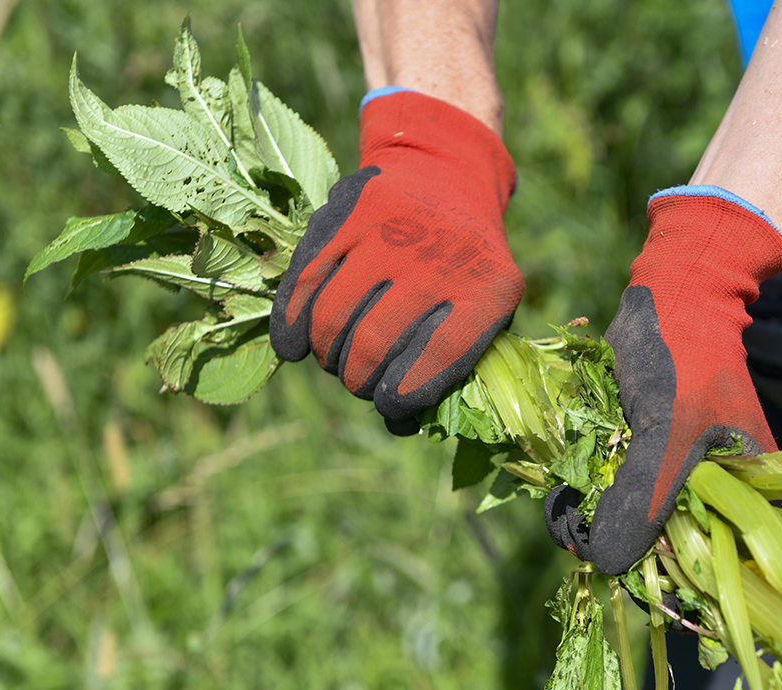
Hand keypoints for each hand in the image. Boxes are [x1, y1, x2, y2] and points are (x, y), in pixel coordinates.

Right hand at [269, 89, 521, 432]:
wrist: (447, 171)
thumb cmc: (466, 261)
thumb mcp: (486, 306)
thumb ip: (451, 364)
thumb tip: (399, 426)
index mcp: (489, 287)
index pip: (437, 360)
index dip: (404, 398)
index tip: (390, 410)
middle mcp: (439, 255)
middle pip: (375, 345)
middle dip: (359, 380)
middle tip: (359, 385)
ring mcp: (389, 231)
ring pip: (333, 318)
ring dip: (327, 356)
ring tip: (335, 362)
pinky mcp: (346, 214)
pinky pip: (304, 282)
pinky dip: (292, 324)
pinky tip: (293, 348)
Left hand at [546, 190, 781, 573]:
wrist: (670, 300)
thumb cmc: (687, 362)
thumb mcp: (670, 435)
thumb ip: (644, 499)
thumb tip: (607, 565)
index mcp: (750, 500)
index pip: (719, 572)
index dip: (672, 589)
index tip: (622, 587)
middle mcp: (716, 499)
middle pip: (667, 556)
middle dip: (618, 553)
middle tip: (575, 540)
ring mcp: (675, 482)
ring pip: (632, 529)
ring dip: (592, 526)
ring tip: (561, 513)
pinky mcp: (640, 463)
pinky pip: (612, 499)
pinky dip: (584, 500)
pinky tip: (559, 495)